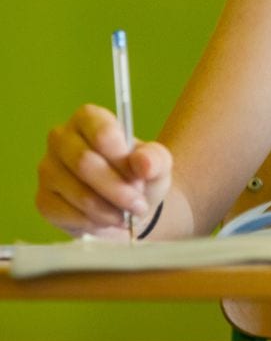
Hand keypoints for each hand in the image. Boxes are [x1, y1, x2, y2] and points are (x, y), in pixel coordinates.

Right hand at [36, 103, 171, 238]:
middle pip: (85, 163)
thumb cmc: (140, 173)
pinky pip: (67, 214)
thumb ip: (154, 158)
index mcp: (89, 118)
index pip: (101, 132)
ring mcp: (48, 170)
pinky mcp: (44, 199)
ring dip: (108, 209)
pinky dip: (94, 222)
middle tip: (138, 203)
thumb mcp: (157, 162)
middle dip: (117, 189)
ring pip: (78, 193)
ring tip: (128, 214)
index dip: (122, 158)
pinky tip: (108, 220)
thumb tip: (142, 163)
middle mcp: (61, 139)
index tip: (140, 176)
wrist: (127, 203)